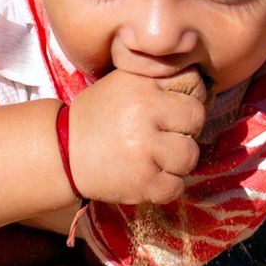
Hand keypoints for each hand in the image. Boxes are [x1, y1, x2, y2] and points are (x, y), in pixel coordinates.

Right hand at [66, 67, 207, 204]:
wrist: (62, 151)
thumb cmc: (99, 115)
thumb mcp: (124, 82)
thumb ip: (159, 78)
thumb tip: (203, 85)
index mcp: (142, 84)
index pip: (193, 82)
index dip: (186, 97)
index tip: (170, 109)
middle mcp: (145, 112)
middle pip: (196, 118)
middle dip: (184, 129)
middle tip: (163, 135)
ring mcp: (144, 149)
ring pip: (190, 155)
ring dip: (177, 161)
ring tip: (156, 157)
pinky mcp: (141, 182)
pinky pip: (176, 187)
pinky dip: (166, 186)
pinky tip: (150, 177)